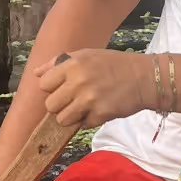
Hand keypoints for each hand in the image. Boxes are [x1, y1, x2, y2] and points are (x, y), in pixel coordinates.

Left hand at [36, 48, 155, 129]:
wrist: (144, 78)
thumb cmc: (114, 64)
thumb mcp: (86, 54)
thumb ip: (59, 63)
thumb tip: (36, 73)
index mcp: (73, 64)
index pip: (43, 84)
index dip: (51, 88)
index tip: (62, 87)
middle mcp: (78, 82)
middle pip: (50, 105)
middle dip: (60, 105)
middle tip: (73, 100)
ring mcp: (89, 100)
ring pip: (62, 119)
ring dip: (71, 116)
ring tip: (84, 107)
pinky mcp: (100, 115)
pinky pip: (82, 125)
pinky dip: (88, 120)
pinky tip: (99, 109)